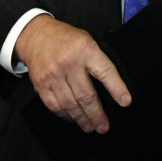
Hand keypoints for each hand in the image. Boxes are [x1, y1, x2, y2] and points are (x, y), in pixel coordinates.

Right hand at [15, 15, 130, 133]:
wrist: (36, 35)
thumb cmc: (65, 38)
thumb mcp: (87, 40)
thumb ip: (98, 60)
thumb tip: (113, 86)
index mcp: (85, 49)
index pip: (104, 71)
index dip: (116, 88)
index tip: (125, 101)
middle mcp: (69, 62)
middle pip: (86, 94)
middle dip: (97, 114)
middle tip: (103, 126)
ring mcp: (53, 74)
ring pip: (70, 104)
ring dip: (82, 118)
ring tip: (90, 126)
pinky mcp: (41, 84)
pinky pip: (55, 105)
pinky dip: (65, 115)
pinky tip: (72, 118)